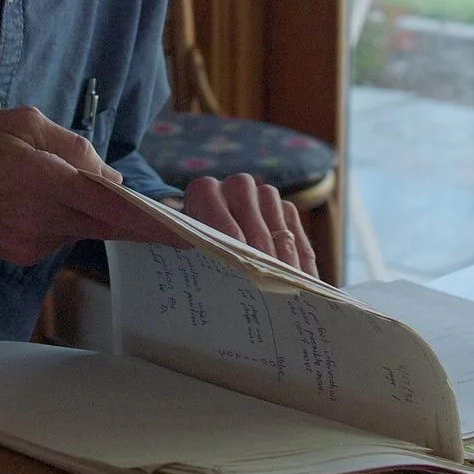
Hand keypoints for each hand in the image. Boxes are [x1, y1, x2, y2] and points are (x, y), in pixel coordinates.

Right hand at [0, 107, 186, 265]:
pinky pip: (58, 235)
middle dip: (140, 223)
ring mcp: (34, 244)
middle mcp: (46, 221)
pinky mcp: (22, 255)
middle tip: (177, 227)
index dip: (154, 221)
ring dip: (88, 211)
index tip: (188, 233)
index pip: (114, 206)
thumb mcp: (24, 123)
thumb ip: (74, 146)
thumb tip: (108, 177)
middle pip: (108, 225)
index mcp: (48, 183)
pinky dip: (59, 218)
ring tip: (49, 184)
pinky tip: (26, 200)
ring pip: (82, 227)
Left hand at [183, 174, 316, 276]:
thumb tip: (187, 246)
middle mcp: (237, 186)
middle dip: (265, 256)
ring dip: (288, 259)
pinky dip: (303, 258)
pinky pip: (297, 233)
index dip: (235, 244)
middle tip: (272, 283)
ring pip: (280, 228)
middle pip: (256, 224)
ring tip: (293, 287)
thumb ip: (170, 237)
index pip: (222, 220)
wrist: (195, 222)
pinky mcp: (284, 208)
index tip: (246, 268)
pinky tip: (307, 281)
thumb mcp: (166, 234)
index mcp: (205, 190)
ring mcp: (264, 195)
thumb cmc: (182, 235)